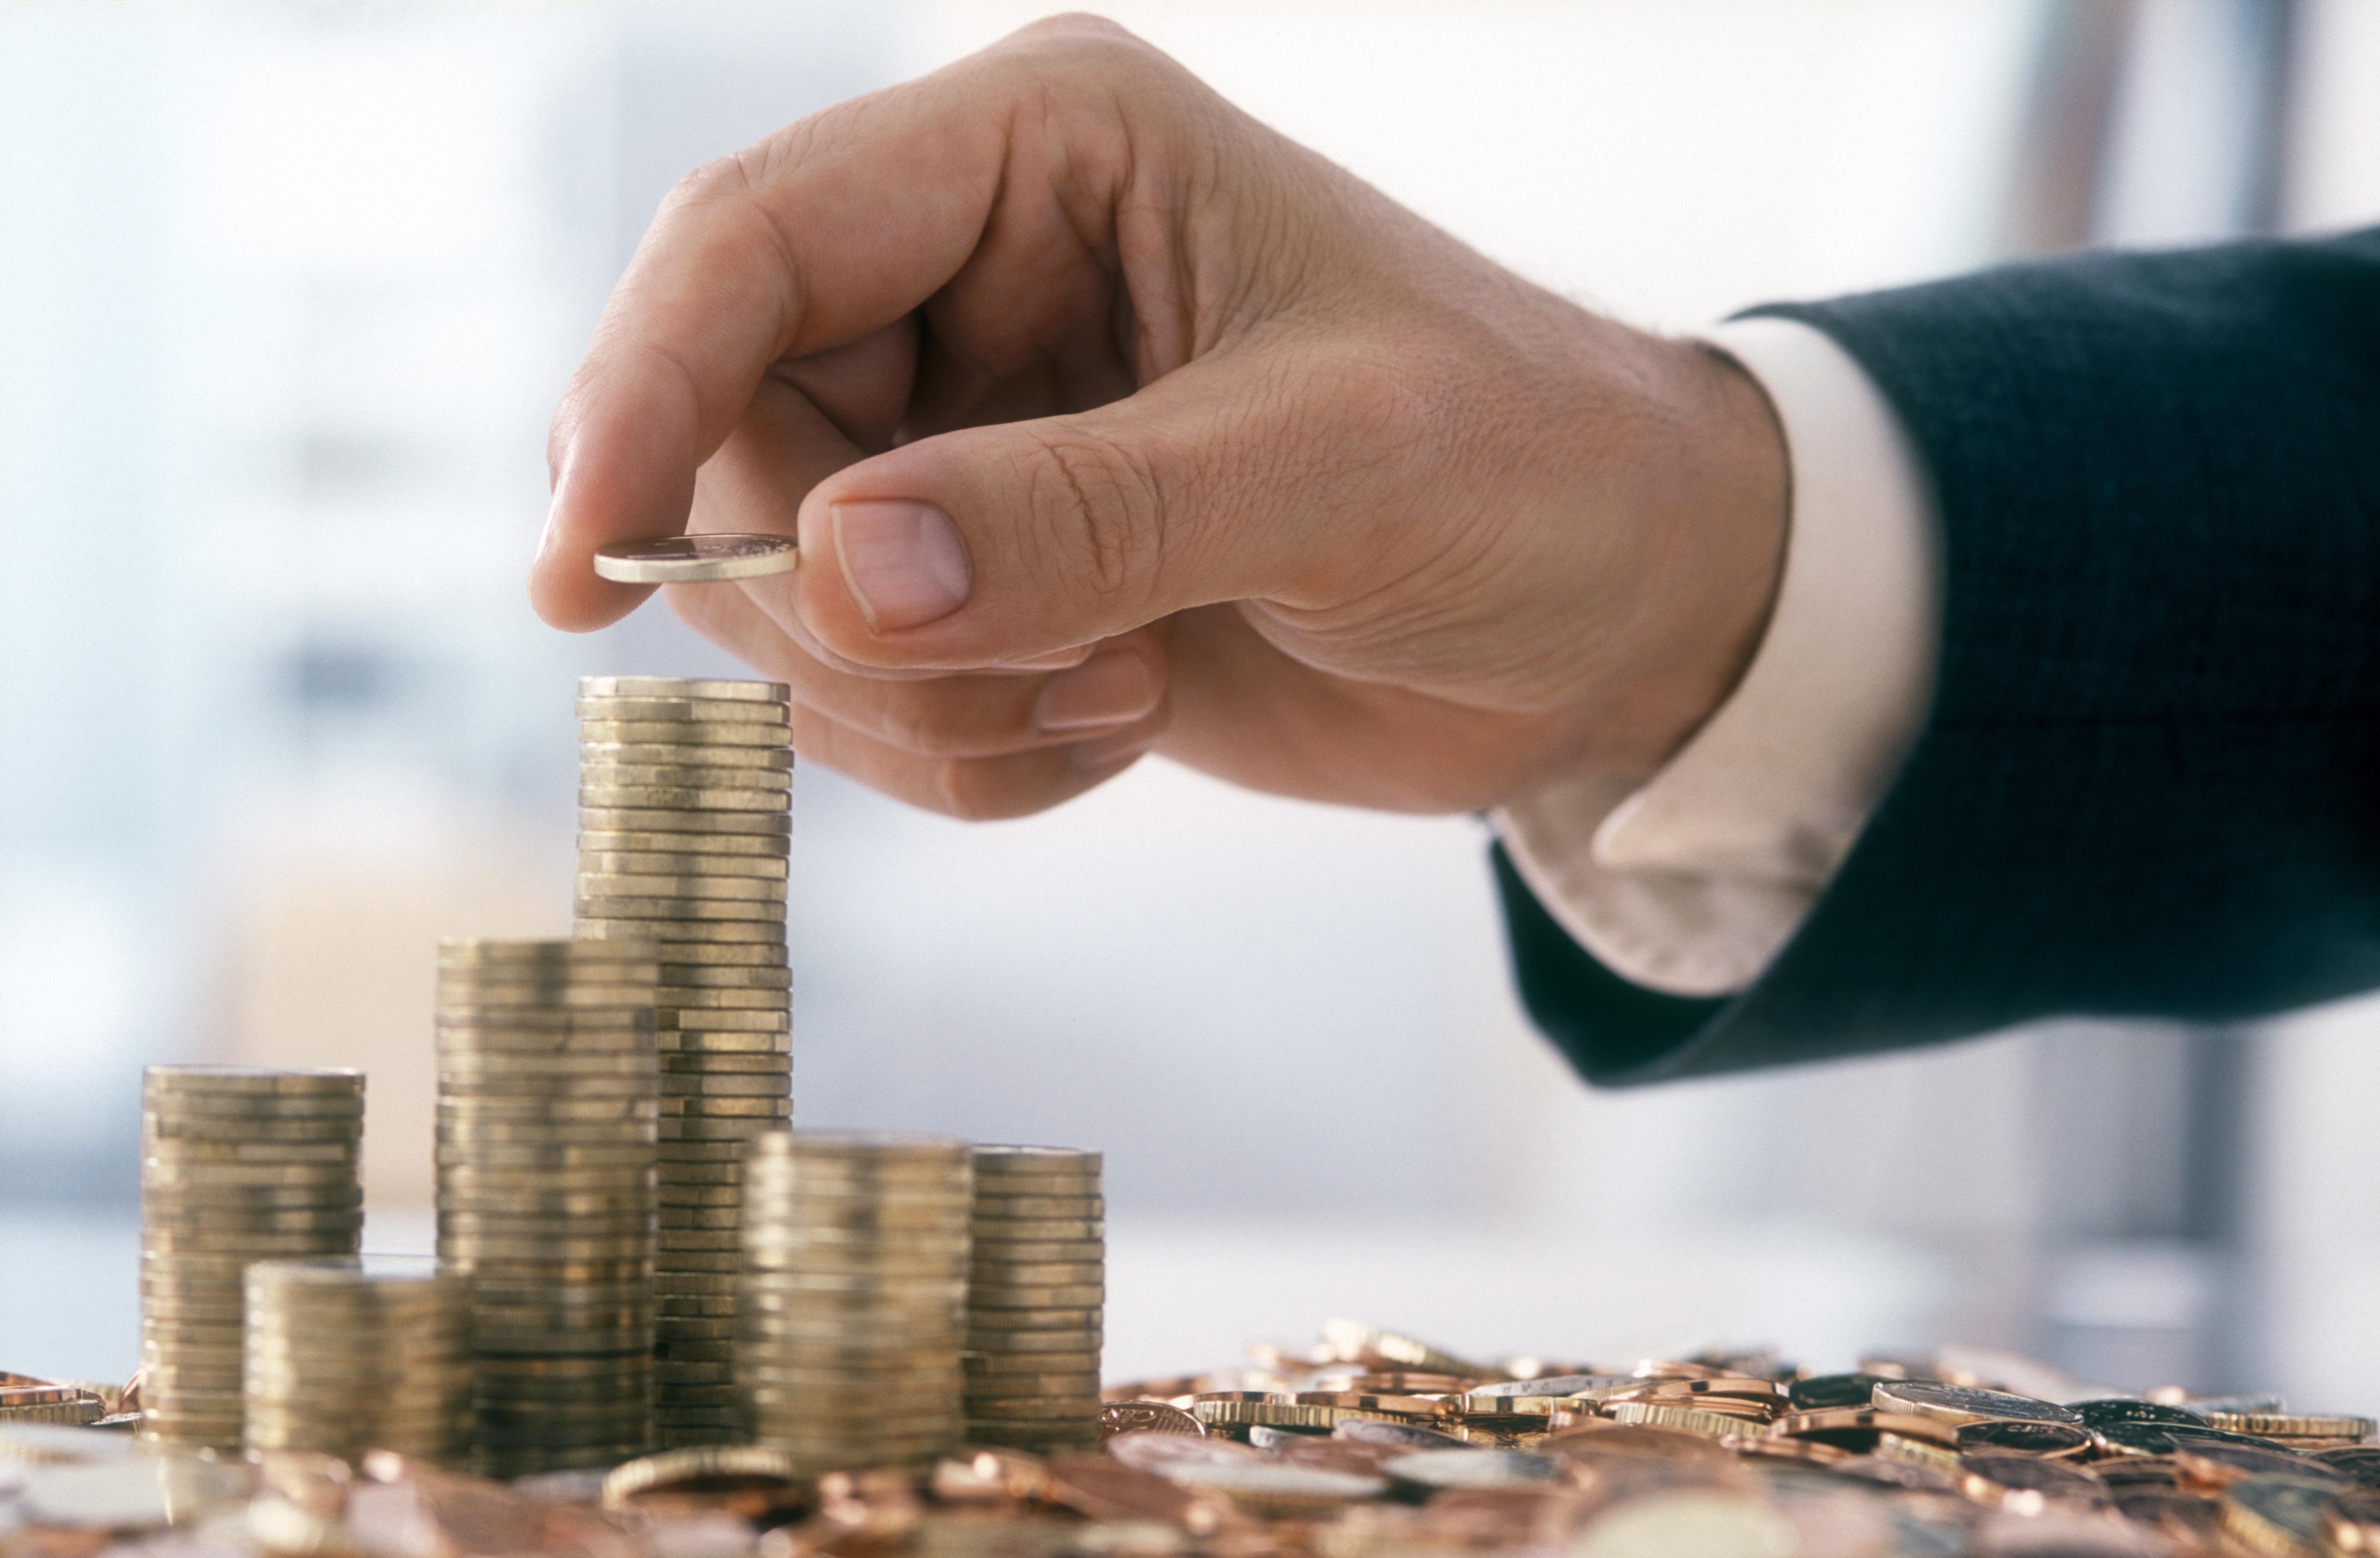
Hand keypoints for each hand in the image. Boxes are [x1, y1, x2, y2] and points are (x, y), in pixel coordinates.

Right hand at [531, 15, 1787, 819]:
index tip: (575, 579)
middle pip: (736, 443)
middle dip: (849, 609)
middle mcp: (971, 281)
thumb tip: (835, 568)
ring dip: (923, 701)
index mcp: (1039, 153)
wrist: (1612, 615)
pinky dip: (968, 756)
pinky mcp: (991, 576)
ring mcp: (971, 439)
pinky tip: (1124, 724)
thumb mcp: (1334, 469)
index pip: (748, 246)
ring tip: (1122, 690)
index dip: (638, 400)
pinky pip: (866, 693)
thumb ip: (1087, 511)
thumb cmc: (1527, 472)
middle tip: (1049, 671)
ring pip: (786, 594)